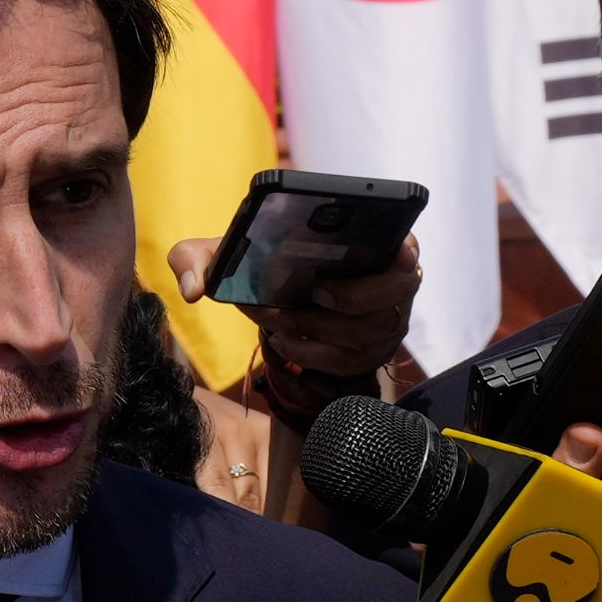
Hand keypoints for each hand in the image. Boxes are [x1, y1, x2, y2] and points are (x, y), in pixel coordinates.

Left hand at [167, 232, 420, 382]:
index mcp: (373, 239)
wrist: (268, 291)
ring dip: (324, 332)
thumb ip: (194, 256)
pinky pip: (355, 362)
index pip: (408, 247)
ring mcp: (386, 319)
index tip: (384, 258)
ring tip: (283, 324)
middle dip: (351, 301)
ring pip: (371, 334)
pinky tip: (286, 344)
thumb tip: (193, 288)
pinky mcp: (372, 350)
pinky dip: (318, 357)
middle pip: (393, 298)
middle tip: (313, 297)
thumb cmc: (256, 260)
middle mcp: (390, 281)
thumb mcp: (222, 252)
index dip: (401, 256)